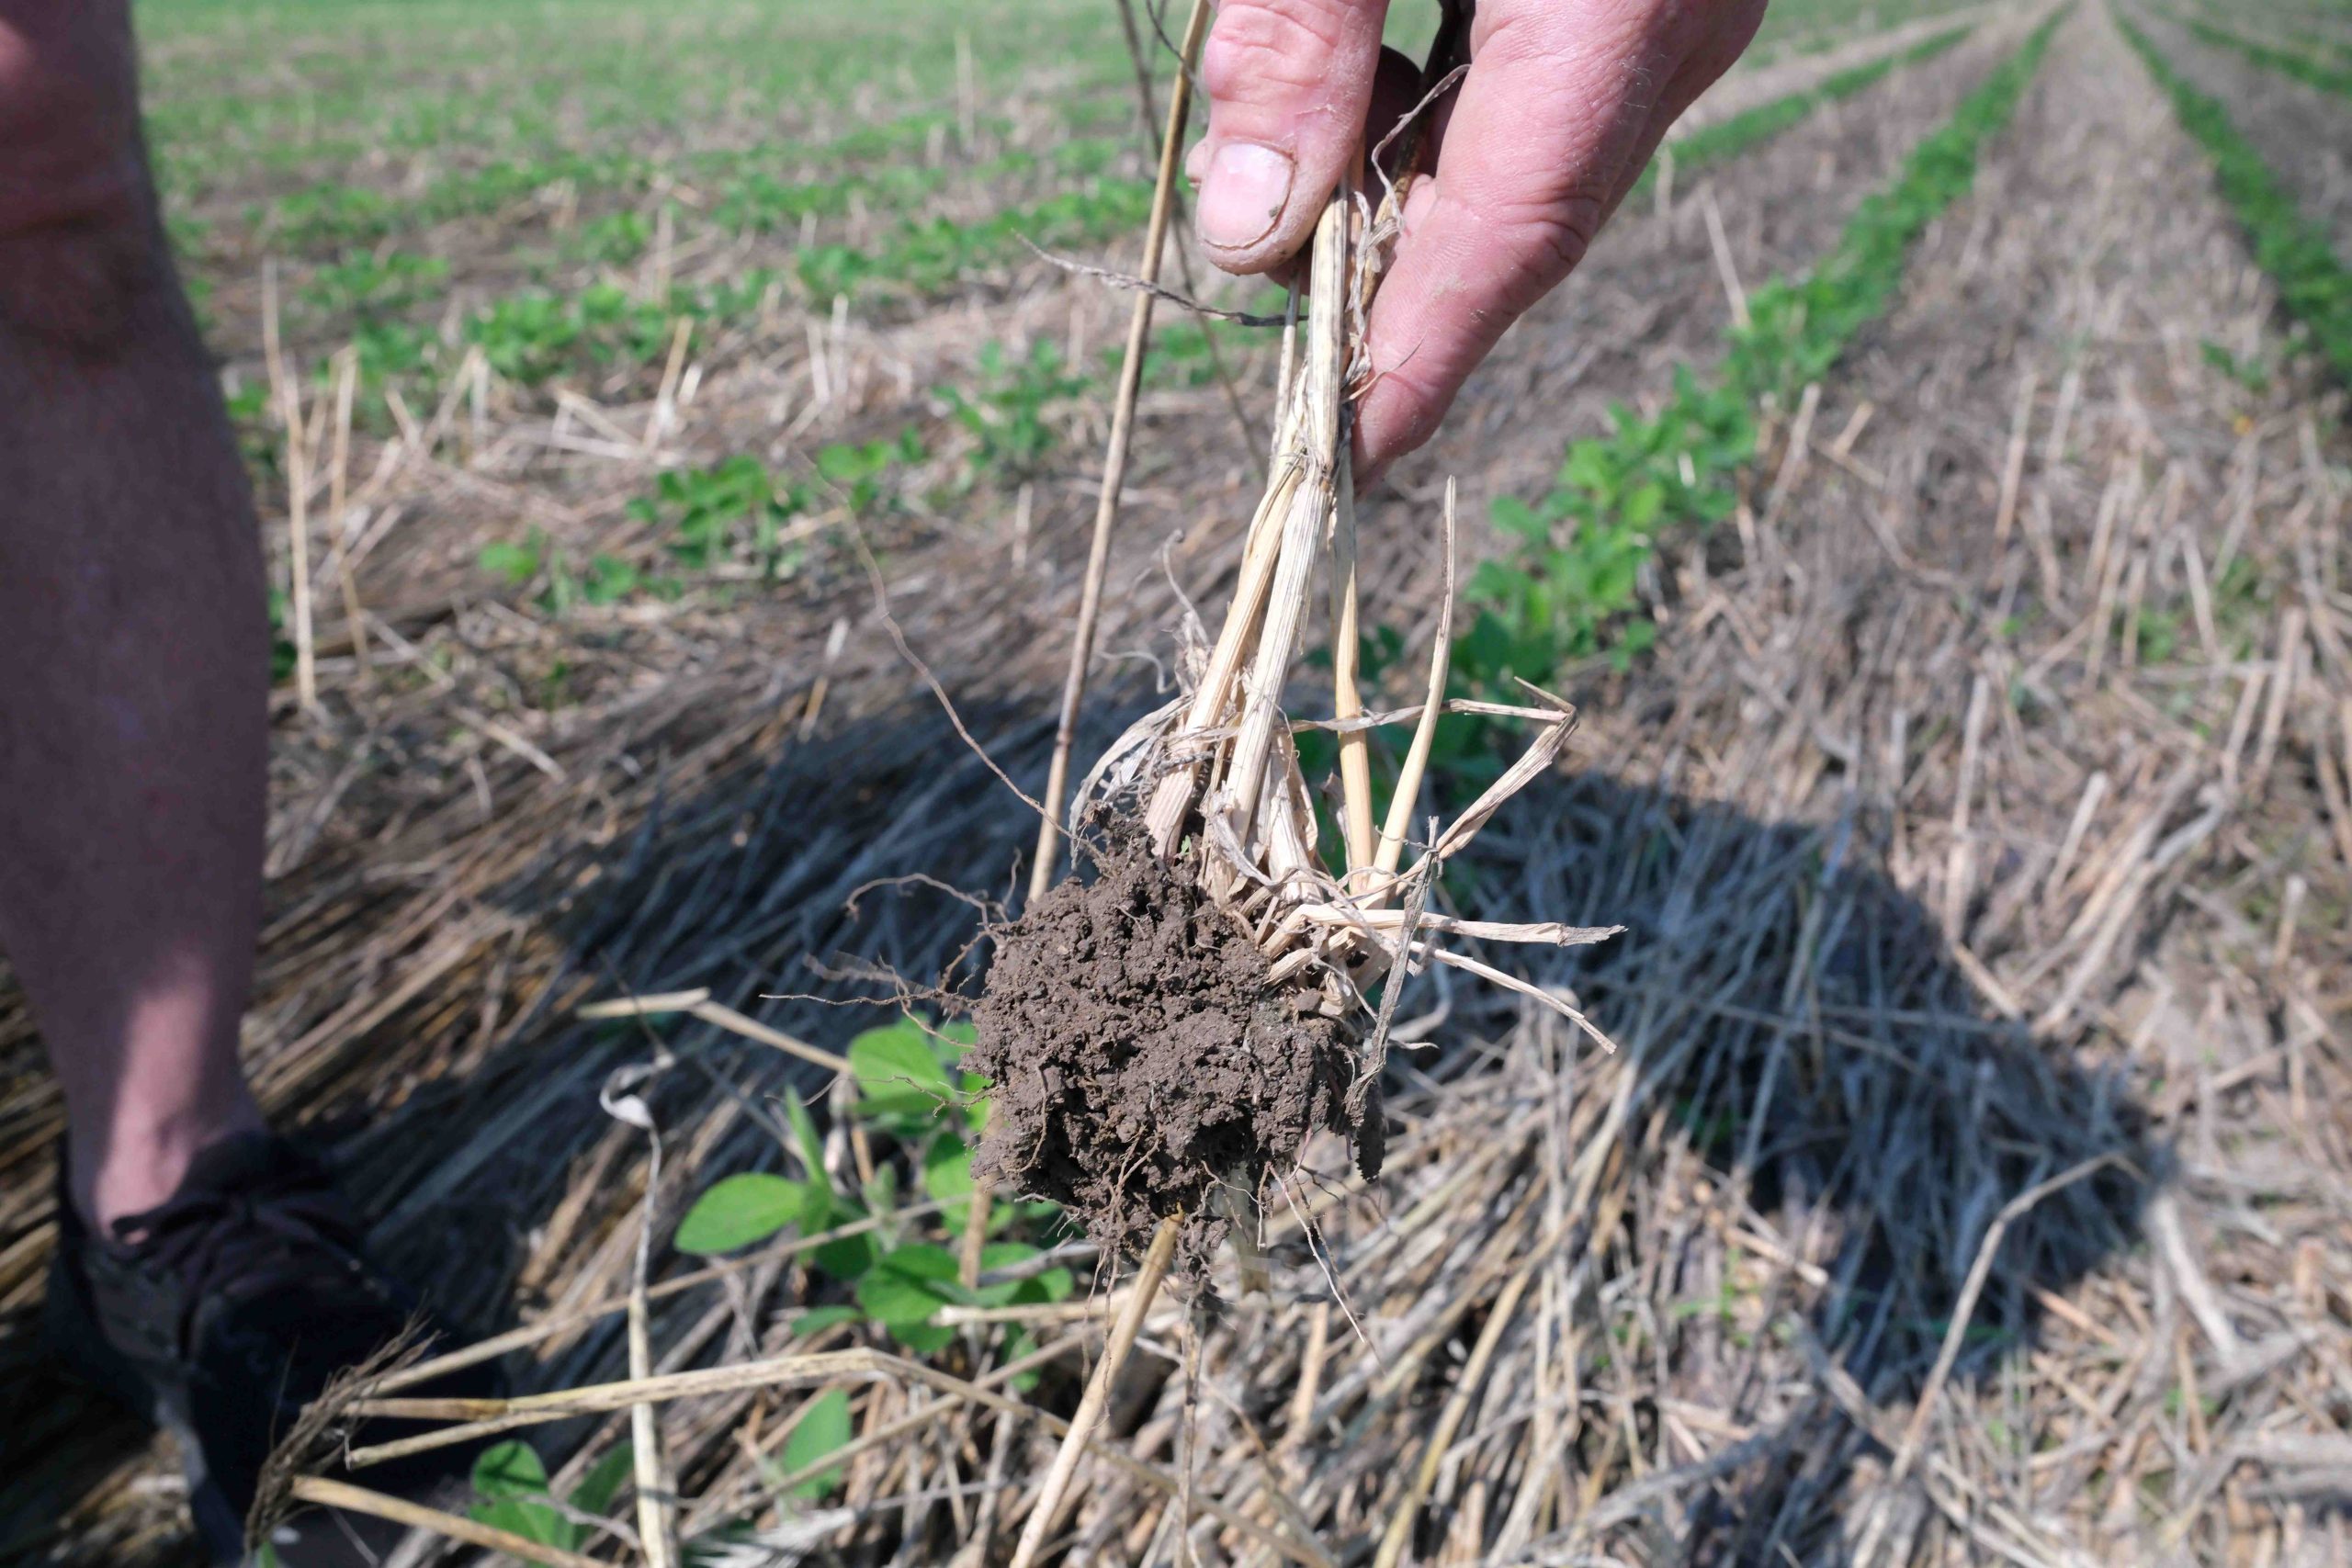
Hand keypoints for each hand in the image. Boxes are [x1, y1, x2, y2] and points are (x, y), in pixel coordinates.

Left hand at [1185, 0, 1763, 477]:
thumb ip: (1293, 47)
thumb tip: (1244, 237)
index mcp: (1618, 6)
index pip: (1512, 235)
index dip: (1420, 362)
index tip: (1344, 467)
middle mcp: (1679, 29)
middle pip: (1517, 217)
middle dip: (1373, 256)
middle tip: (1253, 222)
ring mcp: (1684, 13)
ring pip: (1529, 166)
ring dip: (1394, 174)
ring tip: (1288, 105)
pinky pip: (1548, 101)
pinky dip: (1442, 113)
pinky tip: (1363, 61)